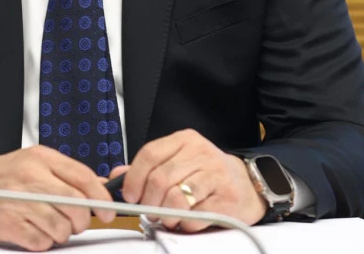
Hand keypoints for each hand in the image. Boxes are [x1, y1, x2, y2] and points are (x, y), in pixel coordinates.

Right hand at [0, 146, 115, 250]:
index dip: (101, 197)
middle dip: (83, 219)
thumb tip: (100, 188)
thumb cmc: (4, 176)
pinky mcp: (12, 226)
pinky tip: (34, 229)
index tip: (107, 209)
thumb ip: (67, 173)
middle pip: (76, 206)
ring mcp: (21, 203)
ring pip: (63, 228)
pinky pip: (43, 242)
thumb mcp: (35, 162)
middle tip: (77, 221)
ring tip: (50, 223)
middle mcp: (32, 179)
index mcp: (41, 159)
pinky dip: (43, 240)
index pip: (83, 178)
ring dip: (62, 231)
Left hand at [110, 129, 266, 232]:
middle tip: (150, 211)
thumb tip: (116, 176)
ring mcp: (216, 174)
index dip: (133, 178)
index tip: (130, 196)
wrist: (248, 183)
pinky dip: (186, 224)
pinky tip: (188, 221)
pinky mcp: (227, 198)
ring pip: (176, 198)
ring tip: (169, 218)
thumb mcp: (178, 161)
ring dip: (167, 215)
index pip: (150, 154)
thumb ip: (148, 168)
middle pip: (160, 179)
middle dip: (149, 202)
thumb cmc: (208, 174)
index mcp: (185, 140)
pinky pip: (195, 216)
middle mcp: (201, 153)